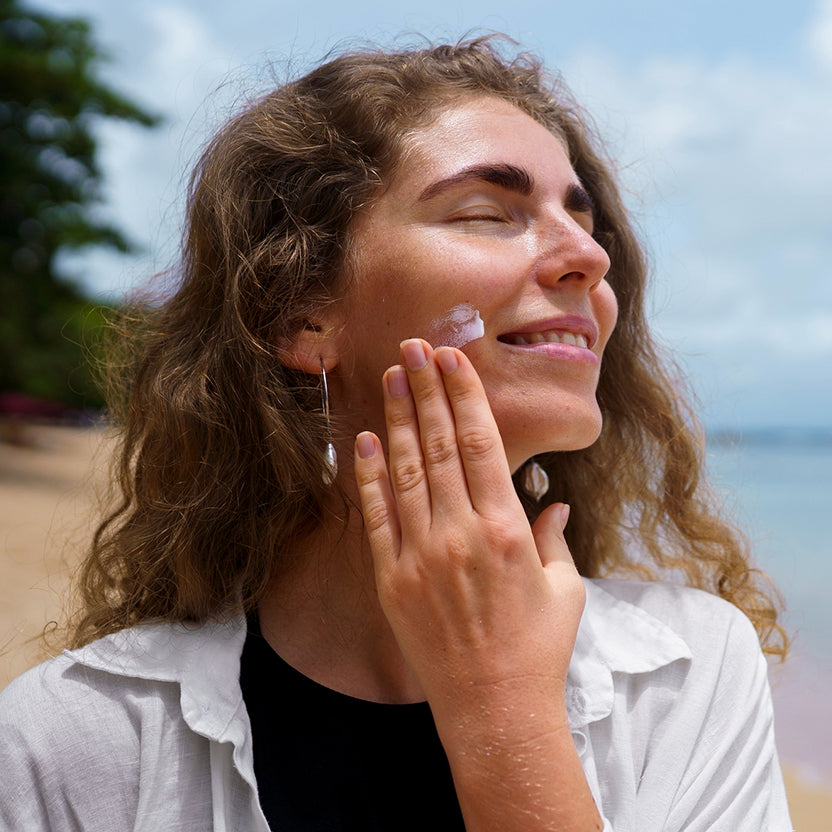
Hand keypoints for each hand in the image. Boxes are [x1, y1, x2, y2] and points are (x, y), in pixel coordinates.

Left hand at [353, 338, 584, 714]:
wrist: (494, 710)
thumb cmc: (538, 650)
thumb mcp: (564, 589)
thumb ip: (554, 536)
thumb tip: (554, 501)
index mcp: (507, 529)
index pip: (481, 443)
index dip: (464, 396)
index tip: (453, 359)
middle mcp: (461, 533)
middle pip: (439, 444)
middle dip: (426, 390)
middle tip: (414, 347)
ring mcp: (421, 555)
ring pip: (406, 470)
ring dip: (398, 419)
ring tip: (390, 377)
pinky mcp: (392, 579)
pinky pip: (376, 516)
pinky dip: (368, 475)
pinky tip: (364, 440)